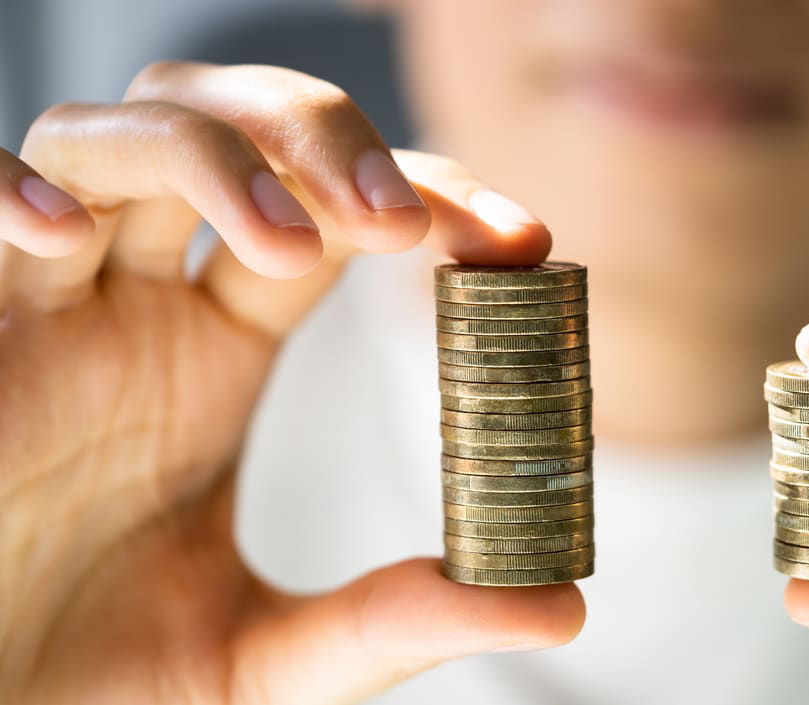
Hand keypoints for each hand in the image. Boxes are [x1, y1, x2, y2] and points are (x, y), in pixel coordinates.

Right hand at [0, 62, 582, 704]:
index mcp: (222, 349)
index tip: (522, 246)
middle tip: (404, 222)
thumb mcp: (276, 659)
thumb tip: (561, 607)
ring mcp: (55, 309)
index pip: (338, 216)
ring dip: (219, 155)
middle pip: (239, 133)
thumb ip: (399, 621)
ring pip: (125, 136)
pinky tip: (69, 234)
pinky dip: (21, 189)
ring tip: (298, 245)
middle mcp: (145, 307)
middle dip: (328, 139)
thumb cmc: (106, 691)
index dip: (428, 200)